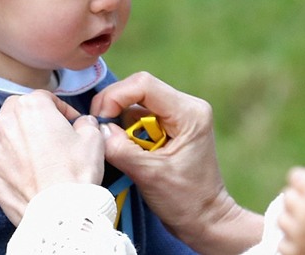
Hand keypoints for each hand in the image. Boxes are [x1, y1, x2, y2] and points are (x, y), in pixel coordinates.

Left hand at [0, 91, 104, 225]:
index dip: (62, 110)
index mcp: (30, 106)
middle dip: (33, 120)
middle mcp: (5, 123)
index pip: (45, 98)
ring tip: (38, 159)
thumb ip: (86, 122)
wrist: (60, 213)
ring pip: (4, 137)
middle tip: (51, 136)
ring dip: (18, 142)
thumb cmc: (76, 171)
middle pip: (18, 112)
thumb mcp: (93, 137)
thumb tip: (82, 124)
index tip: (72, 123)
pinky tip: (27, 178)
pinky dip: (10, 168)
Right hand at [92, 72, 262, 254]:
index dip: (116, 97)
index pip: (144, 85)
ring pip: (136, 102)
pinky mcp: (170, 124)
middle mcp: (186, 106)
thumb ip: (121, 149)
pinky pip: (139, 115)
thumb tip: (99, 129)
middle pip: (138, 89)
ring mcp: (178, 114)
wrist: (205, 220)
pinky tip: (124, 147)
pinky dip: (126, 128)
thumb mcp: (149, 175)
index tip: (101, 120)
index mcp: (189, 113)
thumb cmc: (185, 201)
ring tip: (115, 145)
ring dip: (119, 120)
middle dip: (114, 107)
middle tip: (101, 131)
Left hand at [278, 167, 304, 254]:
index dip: (302, 181)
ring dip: (292, 221)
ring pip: (282, 219)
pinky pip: (283, 243)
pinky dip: (292, 243)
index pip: (296, 177)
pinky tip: (303, 243)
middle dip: (298, 199)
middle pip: (288, 196)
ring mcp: (298, 235)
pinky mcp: (295, 253)